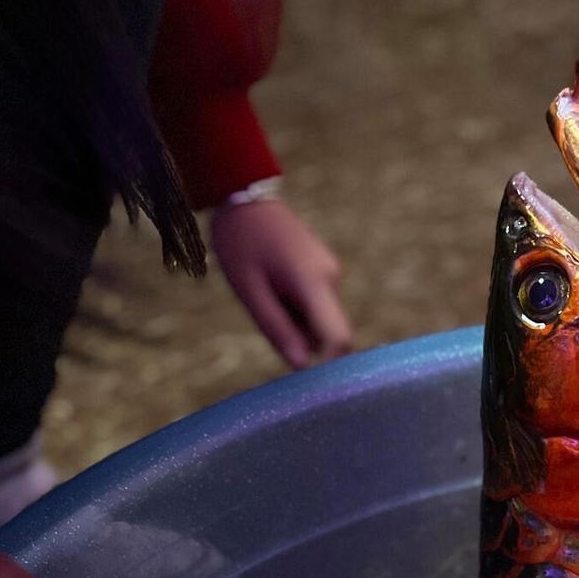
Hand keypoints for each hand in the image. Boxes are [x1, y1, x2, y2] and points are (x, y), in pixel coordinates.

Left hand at [211, 198, 352, 368]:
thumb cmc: (240, 242)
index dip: (332, 365)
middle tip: (264, 309)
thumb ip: (277, 329)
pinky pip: (314, 303)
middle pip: (324, 332)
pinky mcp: (324, 269)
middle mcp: (330, 278)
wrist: (243, 194)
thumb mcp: (249, 291)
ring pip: (317, 319)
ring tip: (265, 290)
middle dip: (298, 336)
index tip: (316, 383)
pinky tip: (273, 282)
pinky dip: (295, 305)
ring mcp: (329, 272)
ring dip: (294, 320)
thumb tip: (302, 367)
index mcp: (312, 283)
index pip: (338, 337)